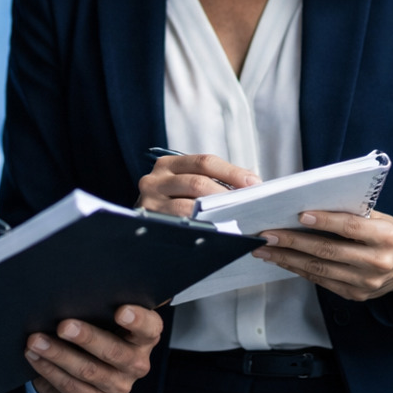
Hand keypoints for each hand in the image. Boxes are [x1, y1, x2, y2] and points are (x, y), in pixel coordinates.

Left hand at [26, 304, 163, 392]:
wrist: (88, 366)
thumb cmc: (99, 328)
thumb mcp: (107, 315)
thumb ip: (106, 302)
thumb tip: (89, 282)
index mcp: (146, 337)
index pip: (150, 328)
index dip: (138, 320)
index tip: (120, 311)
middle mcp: (137, 363)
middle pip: (115, 352)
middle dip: (87, 338)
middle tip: (63, 326)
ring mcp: (119, 386)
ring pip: (88, 371)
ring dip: (58, 354)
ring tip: (36, 340)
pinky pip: (72, 388)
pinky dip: (50, 370)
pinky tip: (35, 357)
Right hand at [136, 153, 258, 216]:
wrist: (138, 227)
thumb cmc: (170, 203)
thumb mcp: (184, 184)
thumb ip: (211, 180)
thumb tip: (250, 183)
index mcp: (168, 164)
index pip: (204, 162)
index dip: (232, 172)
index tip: (254, 183)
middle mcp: (155, 180)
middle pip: (198, 183)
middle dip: (227, 194)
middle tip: (248, 203)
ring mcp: (150, 202)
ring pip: (189, 206)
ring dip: (217, 212)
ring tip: (236, 217)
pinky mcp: (150, 223)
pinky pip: (181, 225)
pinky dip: (203, 226)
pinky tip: (218, 230)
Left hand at [252, 209, 392, 301]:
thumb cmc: (390, 235)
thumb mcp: (381, 217)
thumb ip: (354, 213)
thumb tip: (314, 204)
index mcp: (385, 236)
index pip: (351, 227)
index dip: (325, 221)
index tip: (300, 215)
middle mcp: (376, 261)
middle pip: (328, 251)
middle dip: (293, 242)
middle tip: (268, 234)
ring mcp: (365, 282)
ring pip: (319, 269)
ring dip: (288, 258)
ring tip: (266, 249)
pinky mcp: (354, 294)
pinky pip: (321, 281)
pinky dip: (299, 269)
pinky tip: (283, 260)